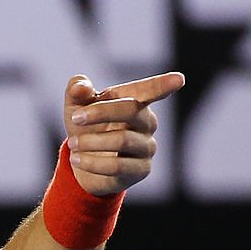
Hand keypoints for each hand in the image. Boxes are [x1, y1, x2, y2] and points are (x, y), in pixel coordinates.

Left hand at [63, 72, 184, 195]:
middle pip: (131, 110)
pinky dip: (91, 162)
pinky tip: (77, 159)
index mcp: (135, 101)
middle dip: (99, 112)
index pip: (151, 90)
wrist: (80, 161)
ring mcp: (147, 147)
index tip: (178, 80)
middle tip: (74, 118)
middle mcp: (147, 122)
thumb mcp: (75, 106)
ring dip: (90, 141)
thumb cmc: (84, 127)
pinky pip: (117, 166)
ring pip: (122, 140)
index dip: (163, 85)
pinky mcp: (141, 170)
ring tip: (72, 144)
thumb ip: (77, 90)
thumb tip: (81, 87)